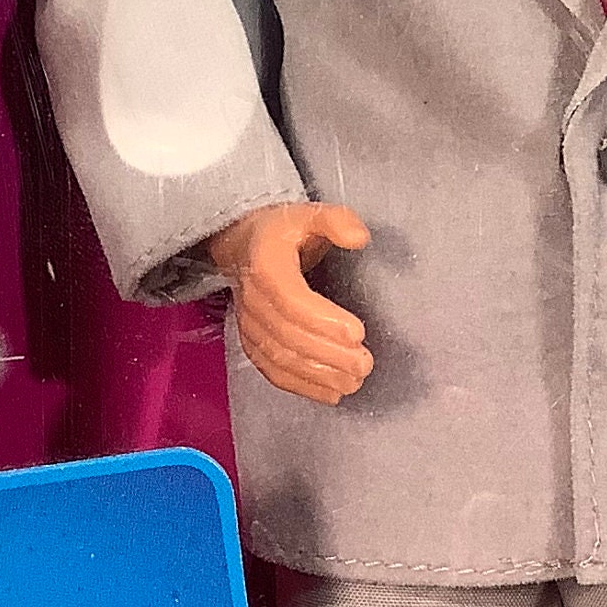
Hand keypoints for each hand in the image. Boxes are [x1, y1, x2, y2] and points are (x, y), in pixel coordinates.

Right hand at [209, 202, 373, 404]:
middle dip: (329, 355)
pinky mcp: (252, 343)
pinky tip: (332, 393)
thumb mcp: (309, 213)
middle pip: (289, 336)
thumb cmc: (284, 231)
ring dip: (319, 375)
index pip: (293, 301)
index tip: (359, 333)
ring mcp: (249, 325)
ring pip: (281, 359)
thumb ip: (337, 220)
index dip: (324, 321)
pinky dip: (302, 386)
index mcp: (266, 266)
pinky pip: (273, 371)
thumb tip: (360, 238)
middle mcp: (252, 300)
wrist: (242, 245)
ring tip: (355, 381)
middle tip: (365, 363)